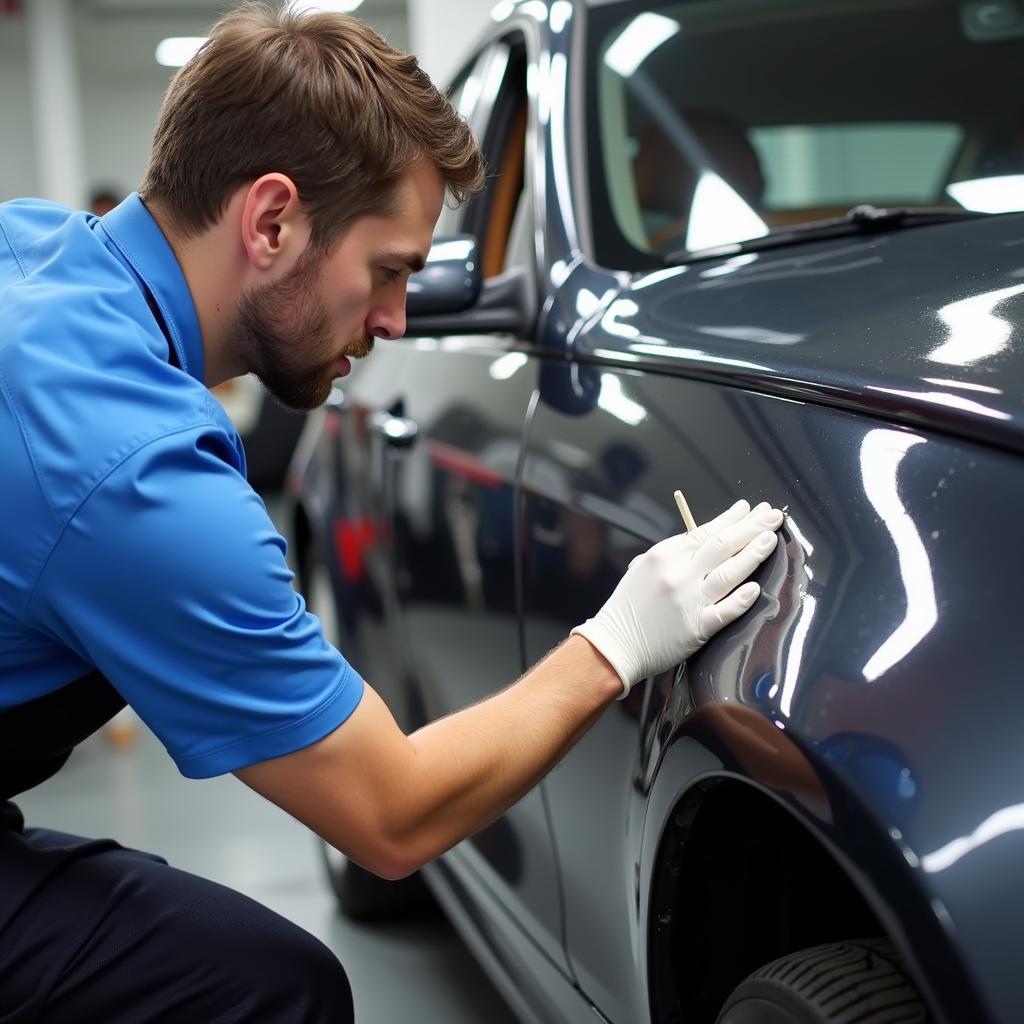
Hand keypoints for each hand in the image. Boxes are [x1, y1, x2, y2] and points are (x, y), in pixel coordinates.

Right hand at [570, 499, 782, 695]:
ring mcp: (689, 600)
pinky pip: (724, 611)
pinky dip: (741, 598)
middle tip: (773, 515)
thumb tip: (704, 537)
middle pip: (723, 545)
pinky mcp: (696, 627)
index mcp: (665, 555)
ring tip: (772, 539)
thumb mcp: (644, 567)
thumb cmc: (630, 605)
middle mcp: (679, 574)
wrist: (615, 643)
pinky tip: (756, 587)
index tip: (751, 509)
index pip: (706, 530)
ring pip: (729, 573)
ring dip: (753, 554)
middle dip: (752, 527)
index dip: (732, 518)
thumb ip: (674, 554)